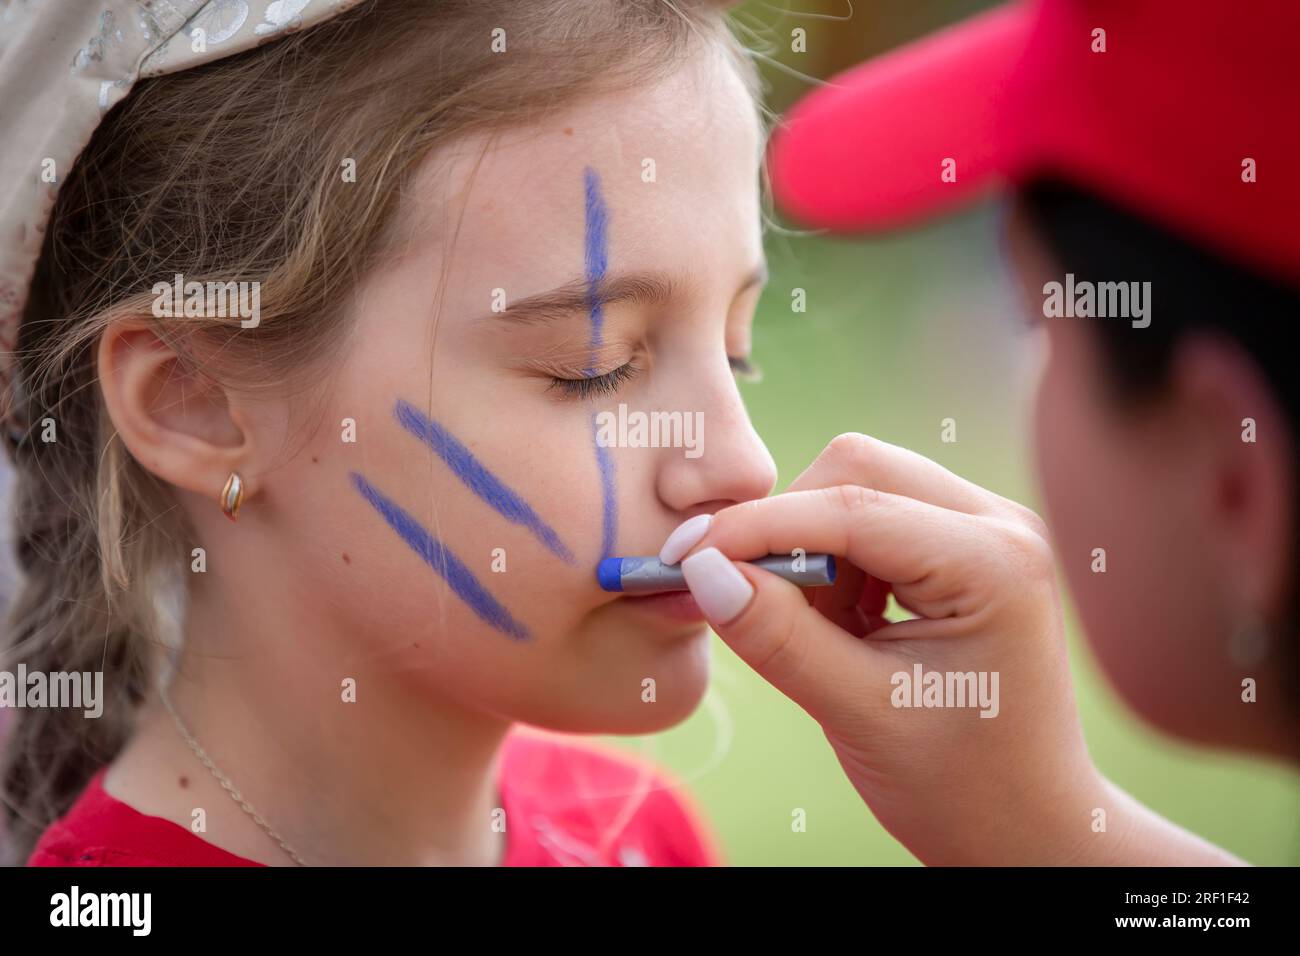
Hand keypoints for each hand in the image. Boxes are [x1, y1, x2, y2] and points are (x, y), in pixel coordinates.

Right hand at [668, 433, 1239, 864]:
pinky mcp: (965, 544)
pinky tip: (847, 628)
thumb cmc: (959, 786)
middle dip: (789, 528)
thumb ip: (778, 637)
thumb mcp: (858, 714)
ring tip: (825, 637)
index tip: (684, 555)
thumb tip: (702, 568)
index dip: (757, 526)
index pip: (852, 506)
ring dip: (814, 549)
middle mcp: (1001, 524)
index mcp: (994, 563)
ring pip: (860, 487)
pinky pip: (875, 516)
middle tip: (754, 602)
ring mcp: (988, 528)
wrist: (1027, 827)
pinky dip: (837, 562)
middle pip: (857, 469)